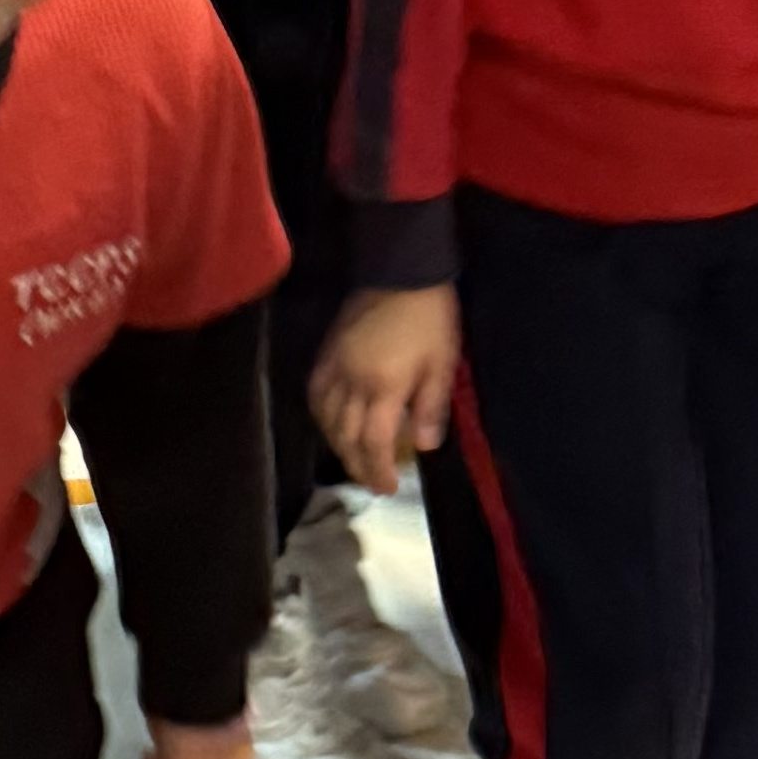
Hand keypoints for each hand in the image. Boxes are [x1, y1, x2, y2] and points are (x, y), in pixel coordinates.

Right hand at [313, 280, 460, 485]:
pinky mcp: (327, 353)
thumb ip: (430, 407)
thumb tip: (425, 447)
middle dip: (357, 464)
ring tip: (353, 459)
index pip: (373, 441)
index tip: (387, 488)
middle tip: (371, 483)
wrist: (400, 271)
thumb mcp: (442, 363)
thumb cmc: (429, 318)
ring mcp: (335, 367)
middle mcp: (352, 382)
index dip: (378, 469)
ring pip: (325, 418)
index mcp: (383, 386)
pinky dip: (321, 416)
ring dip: (337, 444)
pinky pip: (315, 393)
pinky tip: (330, 424)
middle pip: (345, 436)